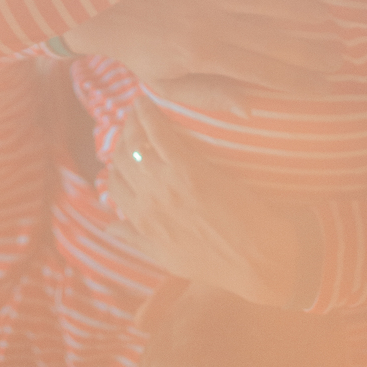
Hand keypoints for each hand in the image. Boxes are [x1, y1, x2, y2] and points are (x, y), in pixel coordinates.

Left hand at [61, 0, 340, 113]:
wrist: (106, 2)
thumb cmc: (140, 51)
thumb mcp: (167, 86)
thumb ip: (211, 96)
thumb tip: (252, 110)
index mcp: (202, 51)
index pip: (263, 69)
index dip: (300, 80)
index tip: (328, 87)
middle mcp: (211, 15)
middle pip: (276, 32)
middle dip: (313, 46)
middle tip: (341, 55)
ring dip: (304, 5)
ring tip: (331, 19)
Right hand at [107, 99, 300, 303]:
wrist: (256, 260)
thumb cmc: (219, 263)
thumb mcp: (169, 259)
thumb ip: (137, 240)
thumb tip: (110, 228)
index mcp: (142, 223)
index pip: (114, 185)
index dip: (116, 164)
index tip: (125, 151)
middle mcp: (147, 201)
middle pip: (121, 159)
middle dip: (122, 137)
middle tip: (132, 122)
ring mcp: (165, 183)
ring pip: (134, 142)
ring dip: (132, 120)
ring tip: (138, 107)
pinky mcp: (187, 168)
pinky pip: (158, 133)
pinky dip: (149, 114)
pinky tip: (148, 102)